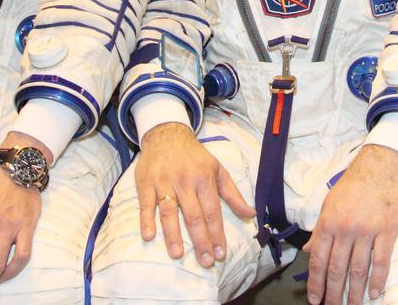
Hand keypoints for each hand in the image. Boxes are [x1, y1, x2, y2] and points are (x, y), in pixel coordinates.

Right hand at [136, 122, 254, 267]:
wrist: (167, 135)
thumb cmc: (195, 157)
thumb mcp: (218, 170)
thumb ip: (233, 194)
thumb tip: (251, 214)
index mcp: (204, 178)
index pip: (212, 211)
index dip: (217, 234)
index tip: (220, 254)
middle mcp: (185, 181)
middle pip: (193, 215)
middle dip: (200, 240)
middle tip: (205, 262)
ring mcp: (164, 182)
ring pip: (170, 211)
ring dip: (173, 234)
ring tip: (178, 254)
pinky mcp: (146, 183)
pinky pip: (146, 204)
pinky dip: (146, 219)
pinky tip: (149, 235)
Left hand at [305, 144, 397, 304]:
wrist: (380, 168)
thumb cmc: (352, 186)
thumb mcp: (329, 205)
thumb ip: (319, 230)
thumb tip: (307, 250)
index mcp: (328, 223)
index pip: (318, 259)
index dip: (315, 283)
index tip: (314, 299)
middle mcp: (345, 229)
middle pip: (336, 269)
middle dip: (333, 293)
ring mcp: (366, 231)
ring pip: (358, 269)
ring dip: (354, 292)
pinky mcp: (387, 231)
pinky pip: (381, 261)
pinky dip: (377, 280)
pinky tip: (374, 293)